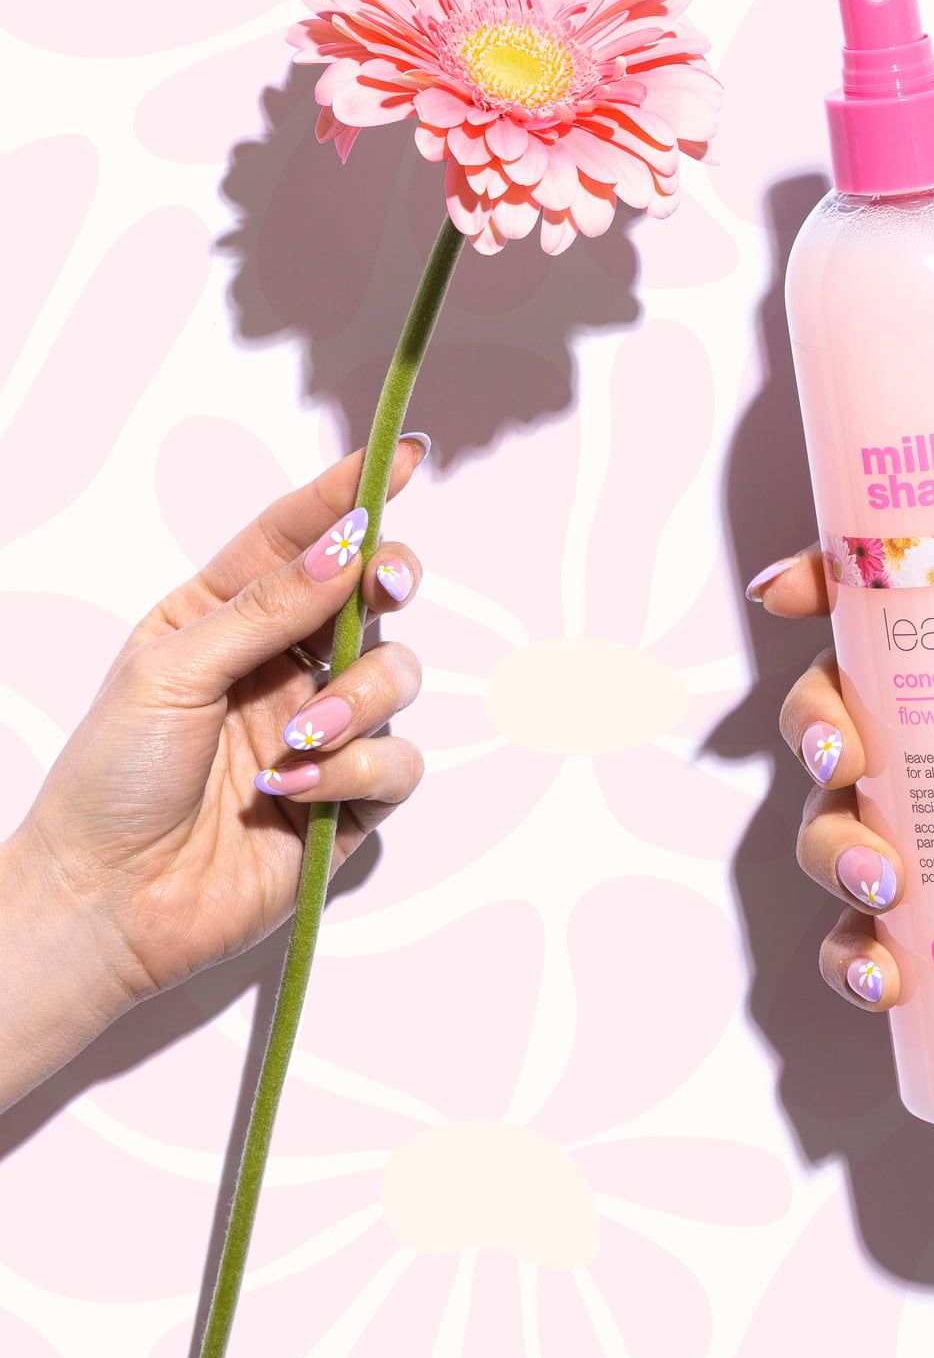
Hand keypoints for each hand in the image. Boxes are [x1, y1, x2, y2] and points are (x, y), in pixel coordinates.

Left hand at [1, 440, 428, 1105]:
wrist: (107, 900)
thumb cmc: (112, 778)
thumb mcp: (173, 668)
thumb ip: (269, 607)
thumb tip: (345, 547)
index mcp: (226, 618)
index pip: (300, 540)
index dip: (352, 494)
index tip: (401, 456)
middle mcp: (283, 667)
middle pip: (372, 599)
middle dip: (389, 582)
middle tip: (385, 585)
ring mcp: (321, 733)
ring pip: (396, 680)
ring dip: (357, 701)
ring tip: (298, 740)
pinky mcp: (349, 802)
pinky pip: (397, 765)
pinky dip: (355, 772)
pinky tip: (295, 794)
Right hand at [749, 470, 933, 1205]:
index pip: (886, 620)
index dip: (822, 590)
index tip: (786, 593)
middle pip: (835, 719)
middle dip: (812, 729)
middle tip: (848, 759)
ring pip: (829, 830)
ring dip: (830, 851)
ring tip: (885, 883)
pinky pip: (857, 945)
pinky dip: (850, 959)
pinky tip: (883, 972)